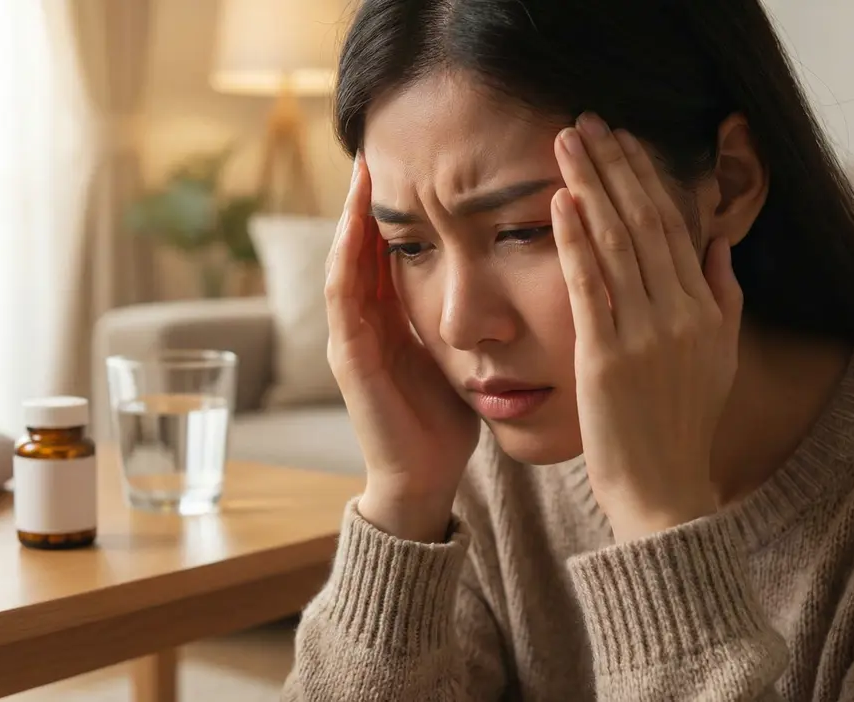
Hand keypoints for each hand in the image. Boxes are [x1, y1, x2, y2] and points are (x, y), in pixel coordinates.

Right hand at [325, 153, 480, 541]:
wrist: (424, 479)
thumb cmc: (445, 421)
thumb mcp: (460, 355)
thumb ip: (468, 320)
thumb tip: (509, 283)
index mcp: (392, 319)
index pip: (389, 251)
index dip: (398, 207)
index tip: (415, 163)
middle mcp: (365, 322)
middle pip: (361, 246)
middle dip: (366, 200)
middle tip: (376, 147)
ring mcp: (352, 339)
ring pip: (345, 262)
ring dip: (350, 217)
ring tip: (361, 172)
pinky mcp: (349, 359)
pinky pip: (344, 298)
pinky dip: (348, 260)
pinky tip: (358, 227)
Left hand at [551, 114, 742, 541]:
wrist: (662, 489)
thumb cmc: (682, 423)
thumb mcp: (718, 355)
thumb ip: (723, 294)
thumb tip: (716, 240)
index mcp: (706, 307)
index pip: (673, 224)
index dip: (644, 176)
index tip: (621, 140)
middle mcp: (680, 313)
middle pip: (645, 221)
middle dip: (613, 166)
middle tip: (585, 122)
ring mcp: (644, 335)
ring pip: (617, 244)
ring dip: (589, 188)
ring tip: (566, 144)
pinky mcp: (606, 358)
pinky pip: (590, 288)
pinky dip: (575, 243)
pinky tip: (559, 205)